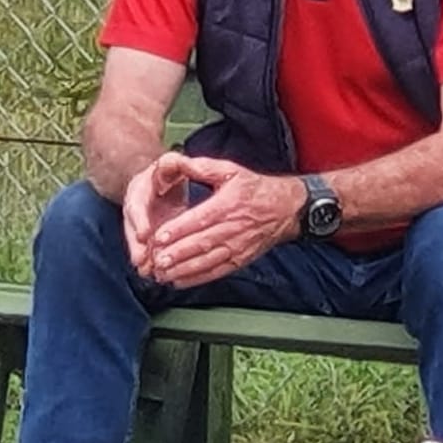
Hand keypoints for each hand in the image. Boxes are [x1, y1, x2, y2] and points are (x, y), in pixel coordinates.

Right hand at [122, 151, 193, 275]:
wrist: (159, 181)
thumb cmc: (169, 172)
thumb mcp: (171, 163)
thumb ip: (173, 162)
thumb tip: (176, 160)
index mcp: (139, 190)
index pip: (137, 205)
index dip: (140, 220)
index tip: (143, 235)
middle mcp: (135, 209)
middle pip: (132, 229)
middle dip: (137, 246)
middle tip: (142, 261)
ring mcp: (139, 223)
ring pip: (138, 242)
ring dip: (142, 258)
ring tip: (148, 272)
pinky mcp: (147, 235)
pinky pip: (147, 249)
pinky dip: (150, 261)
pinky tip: (157, 274)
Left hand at [142, 156, 304, 286]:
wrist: (286, 208)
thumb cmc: (255, 188)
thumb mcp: (231, 171)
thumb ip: (203, 167)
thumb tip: (178, 162)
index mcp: (228, 204)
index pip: (200, 219)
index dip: (179, 228)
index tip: (159, 236)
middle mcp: (233, 227)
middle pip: (201, 243)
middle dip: (177, 253)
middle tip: (156, 260)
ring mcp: (237, 246)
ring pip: (207, 260)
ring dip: (184, 269)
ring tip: (163, 273)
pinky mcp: (240, 259)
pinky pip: (217, 271)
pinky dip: (197, 278)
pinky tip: (179, 281)